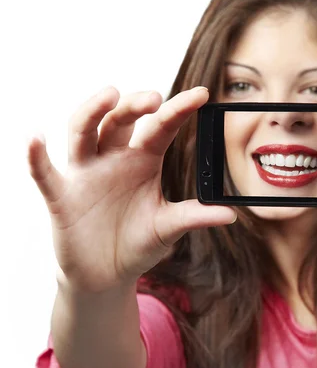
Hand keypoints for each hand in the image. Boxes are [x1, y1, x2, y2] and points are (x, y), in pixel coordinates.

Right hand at [27, 86, 235, 292]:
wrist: (106, 274)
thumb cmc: (137, 243)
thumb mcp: (168, 228)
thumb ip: (194, 217)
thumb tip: (230, 214)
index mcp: (144, 161)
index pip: (161, 128)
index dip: (179, 110)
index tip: (201, 94)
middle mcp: (114, 159)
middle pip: (119, 120)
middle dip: (135, 105)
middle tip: (155, 99)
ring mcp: (86, 173)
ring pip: (83, 132)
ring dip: (93, 111)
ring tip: (110, 94)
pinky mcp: (61, 194)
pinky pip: (45, 172)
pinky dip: (36, 155)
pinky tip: (35, 138)